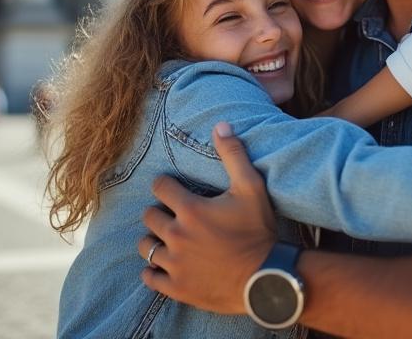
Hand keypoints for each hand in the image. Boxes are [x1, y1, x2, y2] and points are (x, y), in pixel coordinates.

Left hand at [139, 122, 276, 314]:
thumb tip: (221, 124)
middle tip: (175, 214)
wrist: (266, 279)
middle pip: (148, 215)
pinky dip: (152, 271)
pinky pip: (149, 277)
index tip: (174, 189)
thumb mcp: (252, 188)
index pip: (160, 187)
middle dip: (159, 211)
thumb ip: (234, 155)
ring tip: (168, 239)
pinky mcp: (176, 287)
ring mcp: (174, 263)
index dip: (167, 184)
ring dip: (153, 239)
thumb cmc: (259, 231)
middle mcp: (176, 235)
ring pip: (145, 246)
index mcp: (191, 209)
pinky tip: (165, 265)